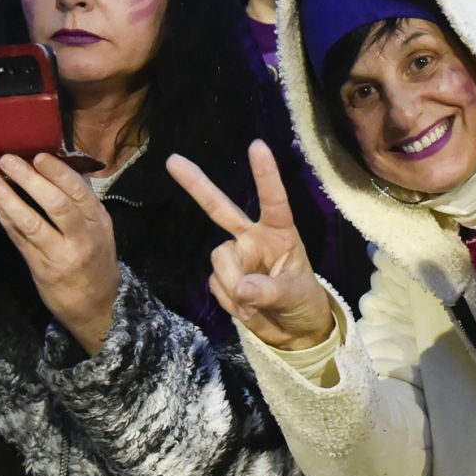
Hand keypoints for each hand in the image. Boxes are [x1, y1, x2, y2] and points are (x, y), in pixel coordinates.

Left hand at [0, 152, 121, 354]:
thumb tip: (65, 168)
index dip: (58, 172)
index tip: (38, 156)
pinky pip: (20, 240)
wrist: (98, 307)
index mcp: (99, 222)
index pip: (79, 192)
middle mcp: (83, 238)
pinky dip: (6, 219)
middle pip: (56, 205)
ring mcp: (61, 255)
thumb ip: (84, 204)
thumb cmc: (97, 262)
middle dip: (30, 180)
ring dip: (8, 198)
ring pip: (32, 223)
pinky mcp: (42, 269)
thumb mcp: (102, 231)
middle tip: (8, 160)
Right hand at [169, 141, 332, 350]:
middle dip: (196, 185)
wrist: (291, 330)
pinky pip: (217, 285)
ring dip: (234, 285)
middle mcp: (252, 238)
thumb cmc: (302, 300)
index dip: (265, 174)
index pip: (273, 200)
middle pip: (220, 208)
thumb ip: (269, 290)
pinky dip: (231, 301)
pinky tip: (247, 307)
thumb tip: (241, 287)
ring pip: (220, 261)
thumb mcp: (294, 294)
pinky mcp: (223, 278)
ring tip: (256, 302)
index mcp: (279, 232)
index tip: (257, 146)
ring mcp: (235, 257)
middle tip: (172, 161)